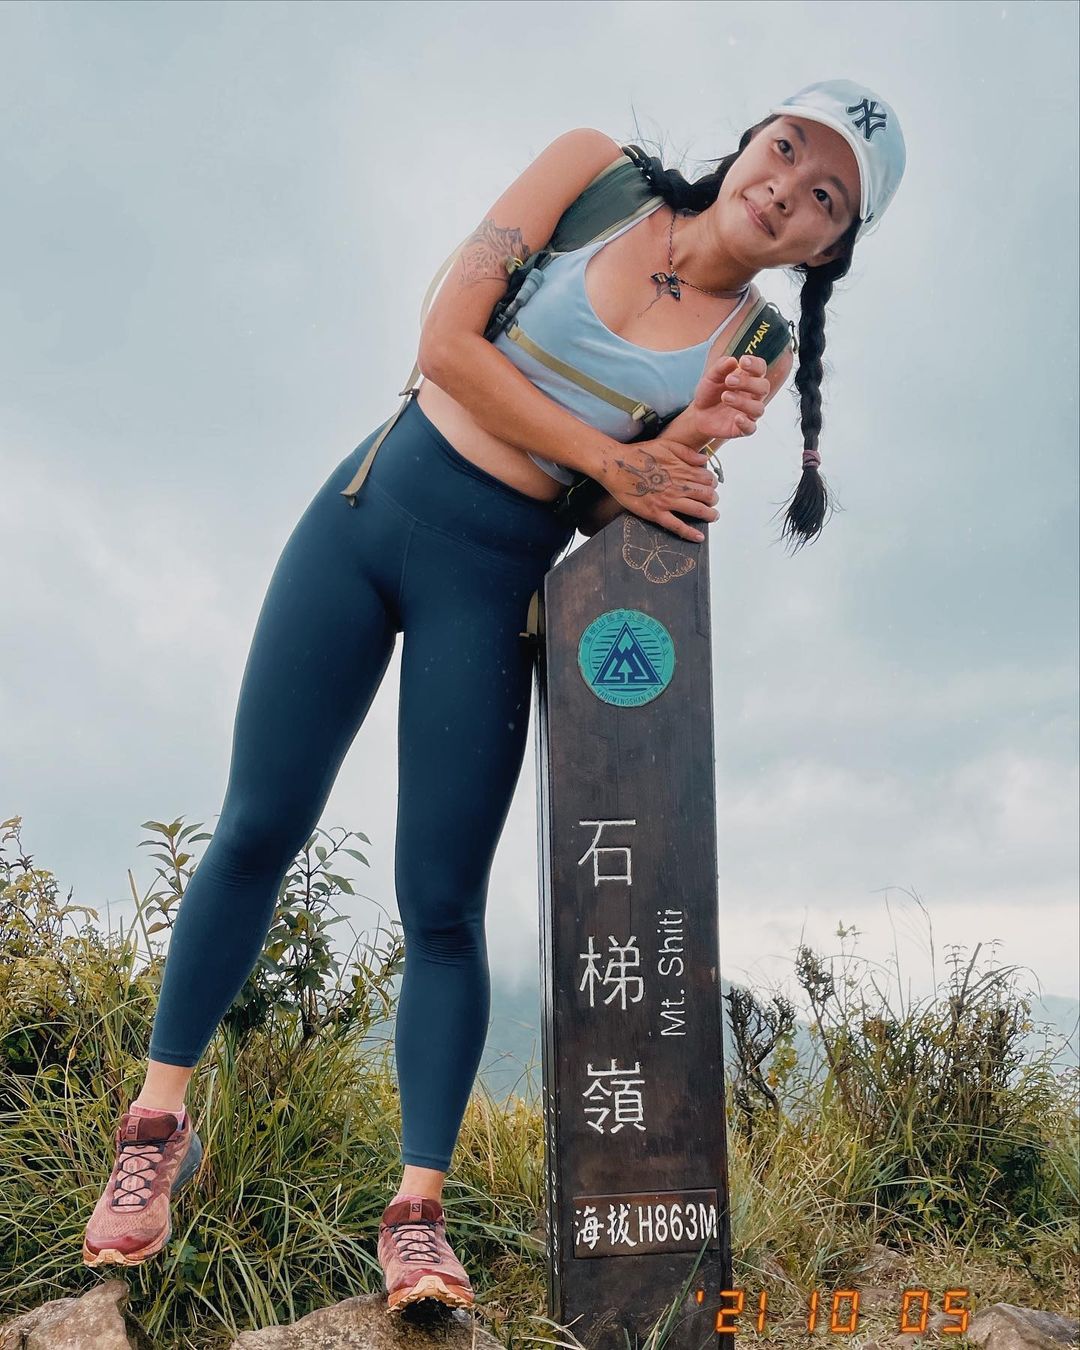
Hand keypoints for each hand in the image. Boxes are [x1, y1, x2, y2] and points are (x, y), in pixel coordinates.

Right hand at [596, 435, 720, 544]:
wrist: (616, 465)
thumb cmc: (638, 454)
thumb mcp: (666, 444)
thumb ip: (687, 452)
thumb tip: (704, 460)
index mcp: (681, 469)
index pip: (707, 479)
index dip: (712, 483)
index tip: (710, 485)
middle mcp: (678, 486)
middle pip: (707, 495)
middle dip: (713, 499)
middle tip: (712, 501)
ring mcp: (667, 501)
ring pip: (697, 511)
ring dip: (709, 515)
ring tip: (712, 516)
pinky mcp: (656, 513)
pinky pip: (677, 526)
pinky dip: (690, 533)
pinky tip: (699, 537)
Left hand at [691, 353, 769, 441]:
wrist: (698, 414)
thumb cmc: (710, 393)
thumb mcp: (711, 377)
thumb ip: (721, 368)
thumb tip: (733, 360)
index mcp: (748, 379)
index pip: (761, 369)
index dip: (756, 364)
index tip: (743, 361)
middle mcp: (752, 396)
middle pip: (763, 388)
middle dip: (748, 383)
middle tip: (729, 380)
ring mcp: (749, 413)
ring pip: (758, 408)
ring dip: (742, 402)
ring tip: (724, 397)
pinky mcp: (742, 428)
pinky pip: (751, 428)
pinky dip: (746, 423)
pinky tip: (737, 418)